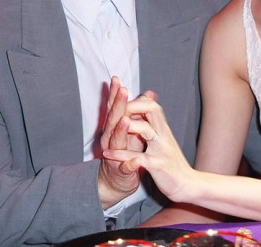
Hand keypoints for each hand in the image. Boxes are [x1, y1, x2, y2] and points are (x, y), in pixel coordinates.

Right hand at [98, 77, 144, 208]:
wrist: (116, 181)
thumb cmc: (126, 150)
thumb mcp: (133, 129)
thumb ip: (139, 111)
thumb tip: (150, 92)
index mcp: (114, 128)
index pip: (114, 108)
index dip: (115, 94)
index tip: (117, 79)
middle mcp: (110, 139)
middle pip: (113, 119)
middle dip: (118, 105)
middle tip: (123, 90)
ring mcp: (114, 155)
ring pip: (116, 142)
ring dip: (120, 131)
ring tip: (126, 120)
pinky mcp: (120, 172)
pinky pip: (124, 167)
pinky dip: (129, 164)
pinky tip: (135, 160)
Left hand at [103, 96, 194, 203]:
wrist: (188, 184)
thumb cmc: (173, 162)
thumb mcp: (165, 139)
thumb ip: (156, 123)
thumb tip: (150, 104)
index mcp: (163, 129)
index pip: (152, 105)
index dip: (137, 100)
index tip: (123, 101)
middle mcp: (163, 135)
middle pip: (152, 110)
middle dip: (133, 105)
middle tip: (116, 105)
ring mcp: (161, 149)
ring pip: (146, 130)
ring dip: (128, 126)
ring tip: (111, 127)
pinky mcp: (157, 165)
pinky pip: (138, 158)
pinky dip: (121, 155)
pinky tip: (107, 154)